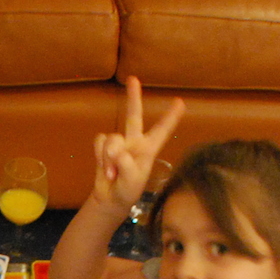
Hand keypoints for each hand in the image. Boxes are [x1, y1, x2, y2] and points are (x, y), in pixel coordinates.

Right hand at [92, 76, 185, 210]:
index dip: (171, 117)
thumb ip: (125, 163)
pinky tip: (105, 168)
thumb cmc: (128, 191)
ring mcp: (119, 144)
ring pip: (111, 138)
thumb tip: (114, 149)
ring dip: (108, 157)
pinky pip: (99, 142)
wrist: (110, 199)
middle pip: (134, 115)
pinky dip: (99, 155)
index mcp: (149, 149)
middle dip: (133, 97)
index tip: (180, 102)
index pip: (162, 131)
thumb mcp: (132, 180)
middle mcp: (135, 142)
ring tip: (112, 173)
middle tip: (132, 79)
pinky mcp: (104, 147)